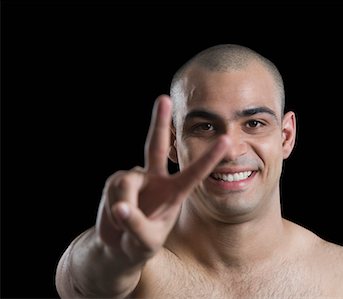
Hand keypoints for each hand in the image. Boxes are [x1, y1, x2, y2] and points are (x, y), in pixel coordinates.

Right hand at [95, 95, 228, 264]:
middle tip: (163, 98)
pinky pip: (113, 189)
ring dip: (124, 204)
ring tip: (124, 220)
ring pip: (127, 181)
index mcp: (174, 192)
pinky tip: (115, 215)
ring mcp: (136, 178)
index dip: (210, 157)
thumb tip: (120, 207)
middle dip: (159, 123)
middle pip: (156, 146)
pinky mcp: (116, 182)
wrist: (119, 247)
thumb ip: (136, 224)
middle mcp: (156, 179)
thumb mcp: (144, 241)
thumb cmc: (140, 243)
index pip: (194, 173)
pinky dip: (113, 207)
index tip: (227, 140)